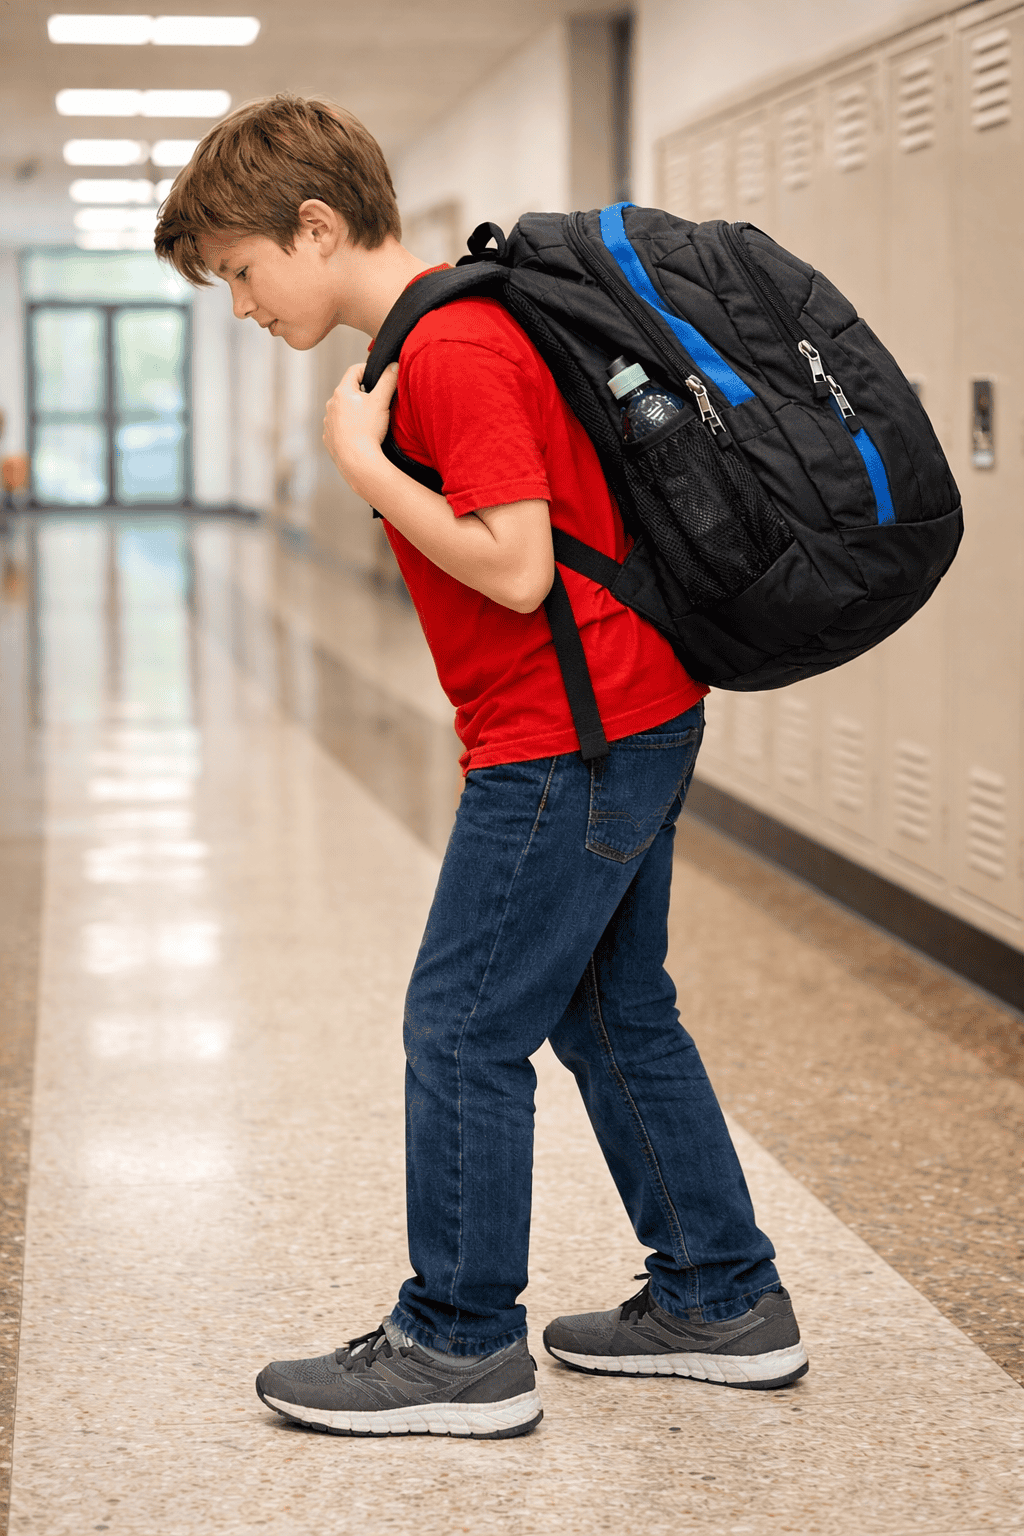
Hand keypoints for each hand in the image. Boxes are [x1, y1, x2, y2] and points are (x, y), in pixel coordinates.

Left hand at [322, 361, 398, 497]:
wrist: (357, 461)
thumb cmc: (368, 430)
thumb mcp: (381, 401)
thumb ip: (388, 380)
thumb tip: (394, 364)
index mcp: (342, 392)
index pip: (354, 370)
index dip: (368, 370)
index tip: (378, 377)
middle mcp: (331, 405)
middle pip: (348, 391)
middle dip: (362, 393)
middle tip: (377, 401)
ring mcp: (328, 422)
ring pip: (342, 410)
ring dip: (354, 411)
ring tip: (369, 421)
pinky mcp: (329, 438)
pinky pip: (339, 427)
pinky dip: (348, 427)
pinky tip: (360, 435)